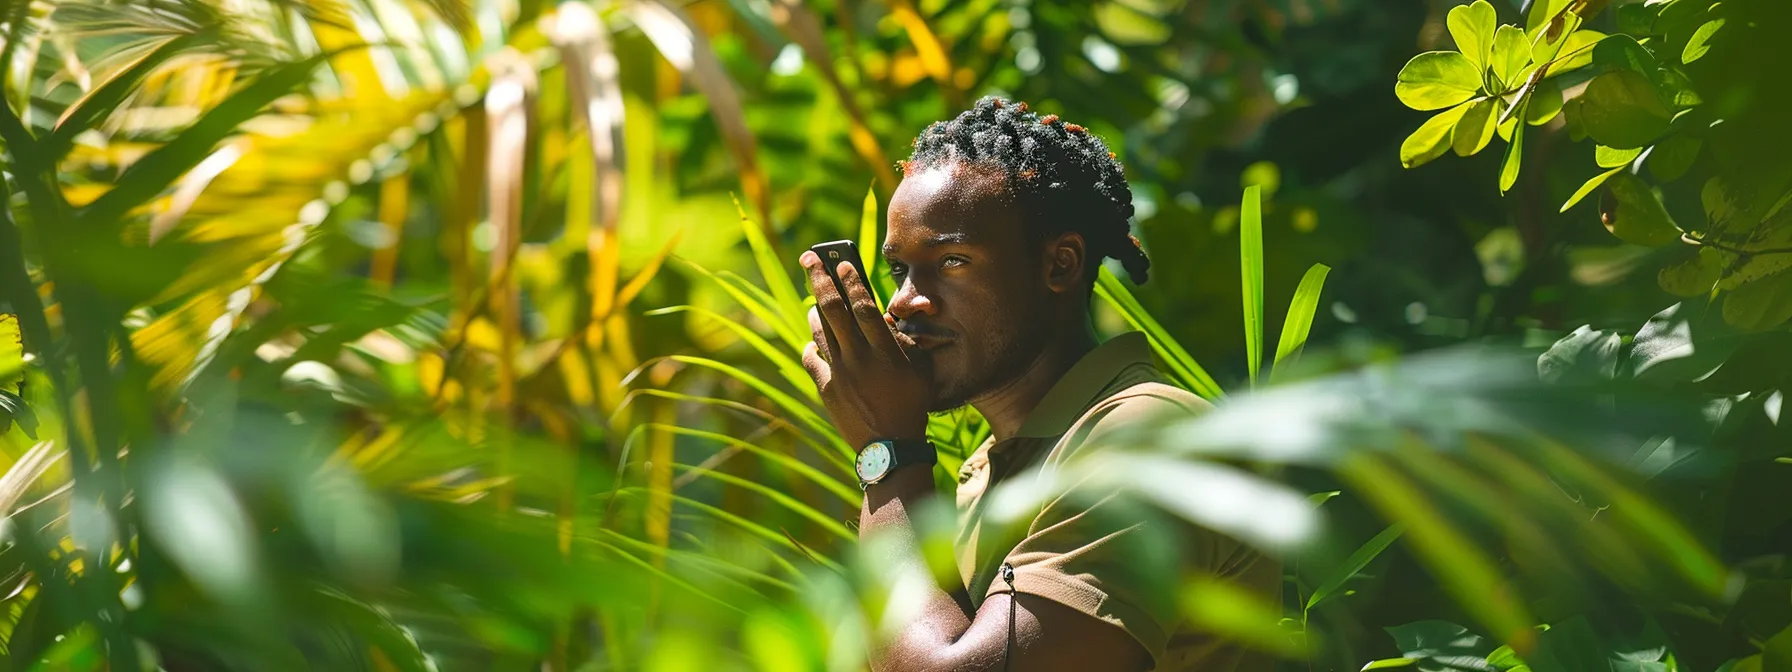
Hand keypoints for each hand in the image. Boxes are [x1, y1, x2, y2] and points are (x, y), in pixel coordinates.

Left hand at [799, 251, 930, 448]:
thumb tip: (889, 318)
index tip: (841, 263)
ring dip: (814, 310)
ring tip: (815, 300)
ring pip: (819, 330)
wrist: (890, 447)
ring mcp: (840, 374)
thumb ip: (907, 341)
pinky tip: (813, 341)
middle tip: (809, 258)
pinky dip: (810, 346)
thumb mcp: (921, 369)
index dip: (851, 281)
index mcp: (886, 352)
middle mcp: (860, 359)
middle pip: (832, 309)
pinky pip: (811, 359)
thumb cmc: (912, 404)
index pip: (864, 307)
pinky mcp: (826, 389)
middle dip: (818, 279)